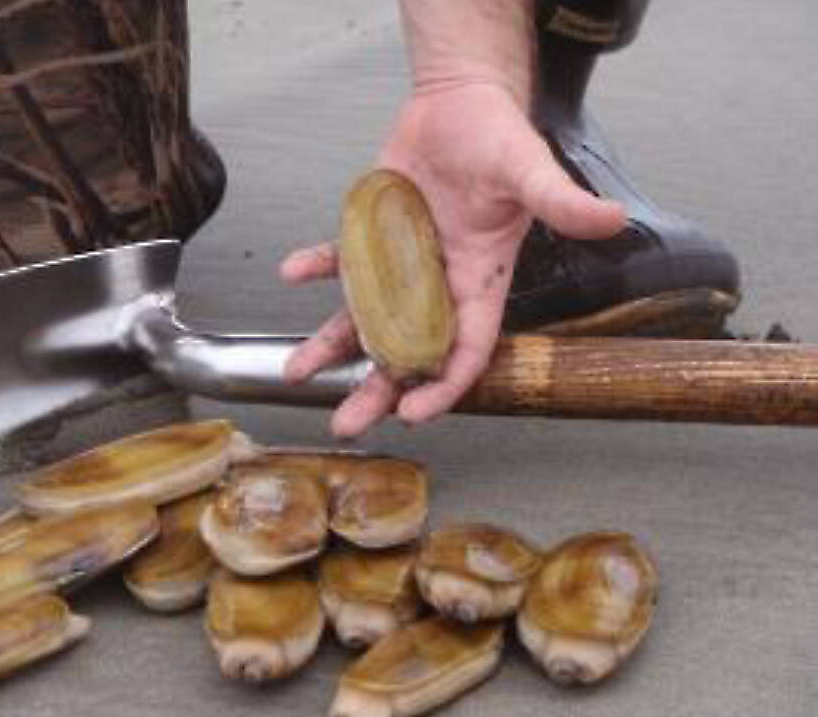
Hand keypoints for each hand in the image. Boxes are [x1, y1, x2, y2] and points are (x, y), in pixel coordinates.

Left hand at [280, 82, 625, 436]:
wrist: (462, 103)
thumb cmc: (501, 137)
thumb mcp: (531, 170)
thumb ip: (561, 201)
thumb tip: (612, 218)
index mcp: (479, 279)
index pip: (464, 347)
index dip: (443, 385)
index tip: (414, 414)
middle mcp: (436, 281)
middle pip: (404, 350)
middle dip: (376, 390)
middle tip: (346, 425)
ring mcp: (399, 262)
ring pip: (363, 318)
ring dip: (331, 347)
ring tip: (296, 375)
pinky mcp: (371, 235)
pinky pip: (337, 258)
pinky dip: (315, 266)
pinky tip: (291, 273)